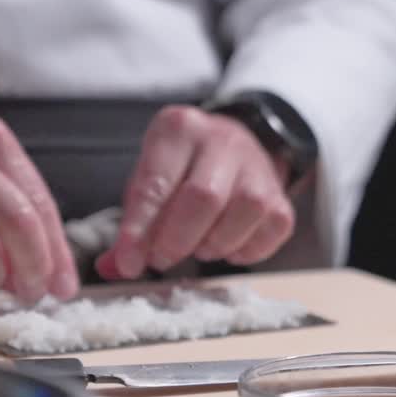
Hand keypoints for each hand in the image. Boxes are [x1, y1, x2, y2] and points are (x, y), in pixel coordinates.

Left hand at [95, 105, 294, 278]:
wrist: (236, 145)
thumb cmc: (182, 168)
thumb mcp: (149, 179)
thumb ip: (133, 223)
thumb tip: (114, 267)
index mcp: (179, 129)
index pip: (156, 184)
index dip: (140, 230)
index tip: (130, 263)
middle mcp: (222, 140)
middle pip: (204, 197)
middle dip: (178, 240)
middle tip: (162, 259)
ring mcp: (258, 166)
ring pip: (244, 211)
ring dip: (214, 244)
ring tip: (198, 248)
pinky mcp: (281, 196)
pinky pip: (271, 230)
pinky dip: (246, 251)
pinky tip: (227, 247)